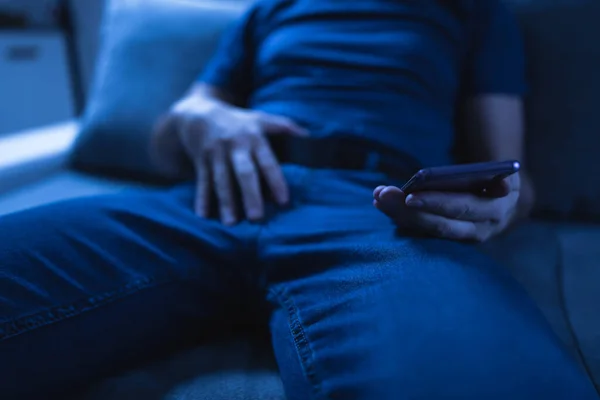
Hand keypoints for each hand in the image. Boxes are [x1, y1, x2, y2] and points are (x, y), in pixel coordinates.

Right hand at [166, 94, 307, 224]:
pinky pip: (202, 182)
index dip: (276, 181)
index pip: (267, 161)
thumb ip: (285, 127)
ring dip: (226, 202)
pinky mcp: (201, 162)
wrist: (199, 113)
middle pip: (244, 173)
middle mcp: (235, 146)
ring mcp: (216, 154)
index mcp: (254, 138)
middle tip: (256, 217)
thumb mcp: (261, 119)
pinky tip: (203, 215)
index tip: (283, 201)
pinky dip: (201, 198)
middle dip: (250, 195)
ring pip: (222, 180)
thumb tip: (309, 136)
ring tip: (231, 223)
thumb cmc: (239, 122)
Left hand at [373, 174, 520, 241]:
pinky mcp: (452, 240)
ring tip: (379, 196)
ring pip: (430, 230)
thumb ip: (497, 177)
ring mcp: (467, 237)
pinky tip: (383, 204)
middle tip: (384, 195)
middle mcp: (483, 227)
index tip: (410, 197)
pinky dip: (402, 217)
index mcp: (498, 206)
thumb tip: (499, 187)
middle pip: (441, 223)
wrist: (503, 203)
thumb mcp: (502, 175)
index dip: (437, 203)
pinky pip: (424, 231)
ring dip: (401, 214)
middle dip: (410, 210)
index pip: (464, 207)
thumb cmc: (495, 180)